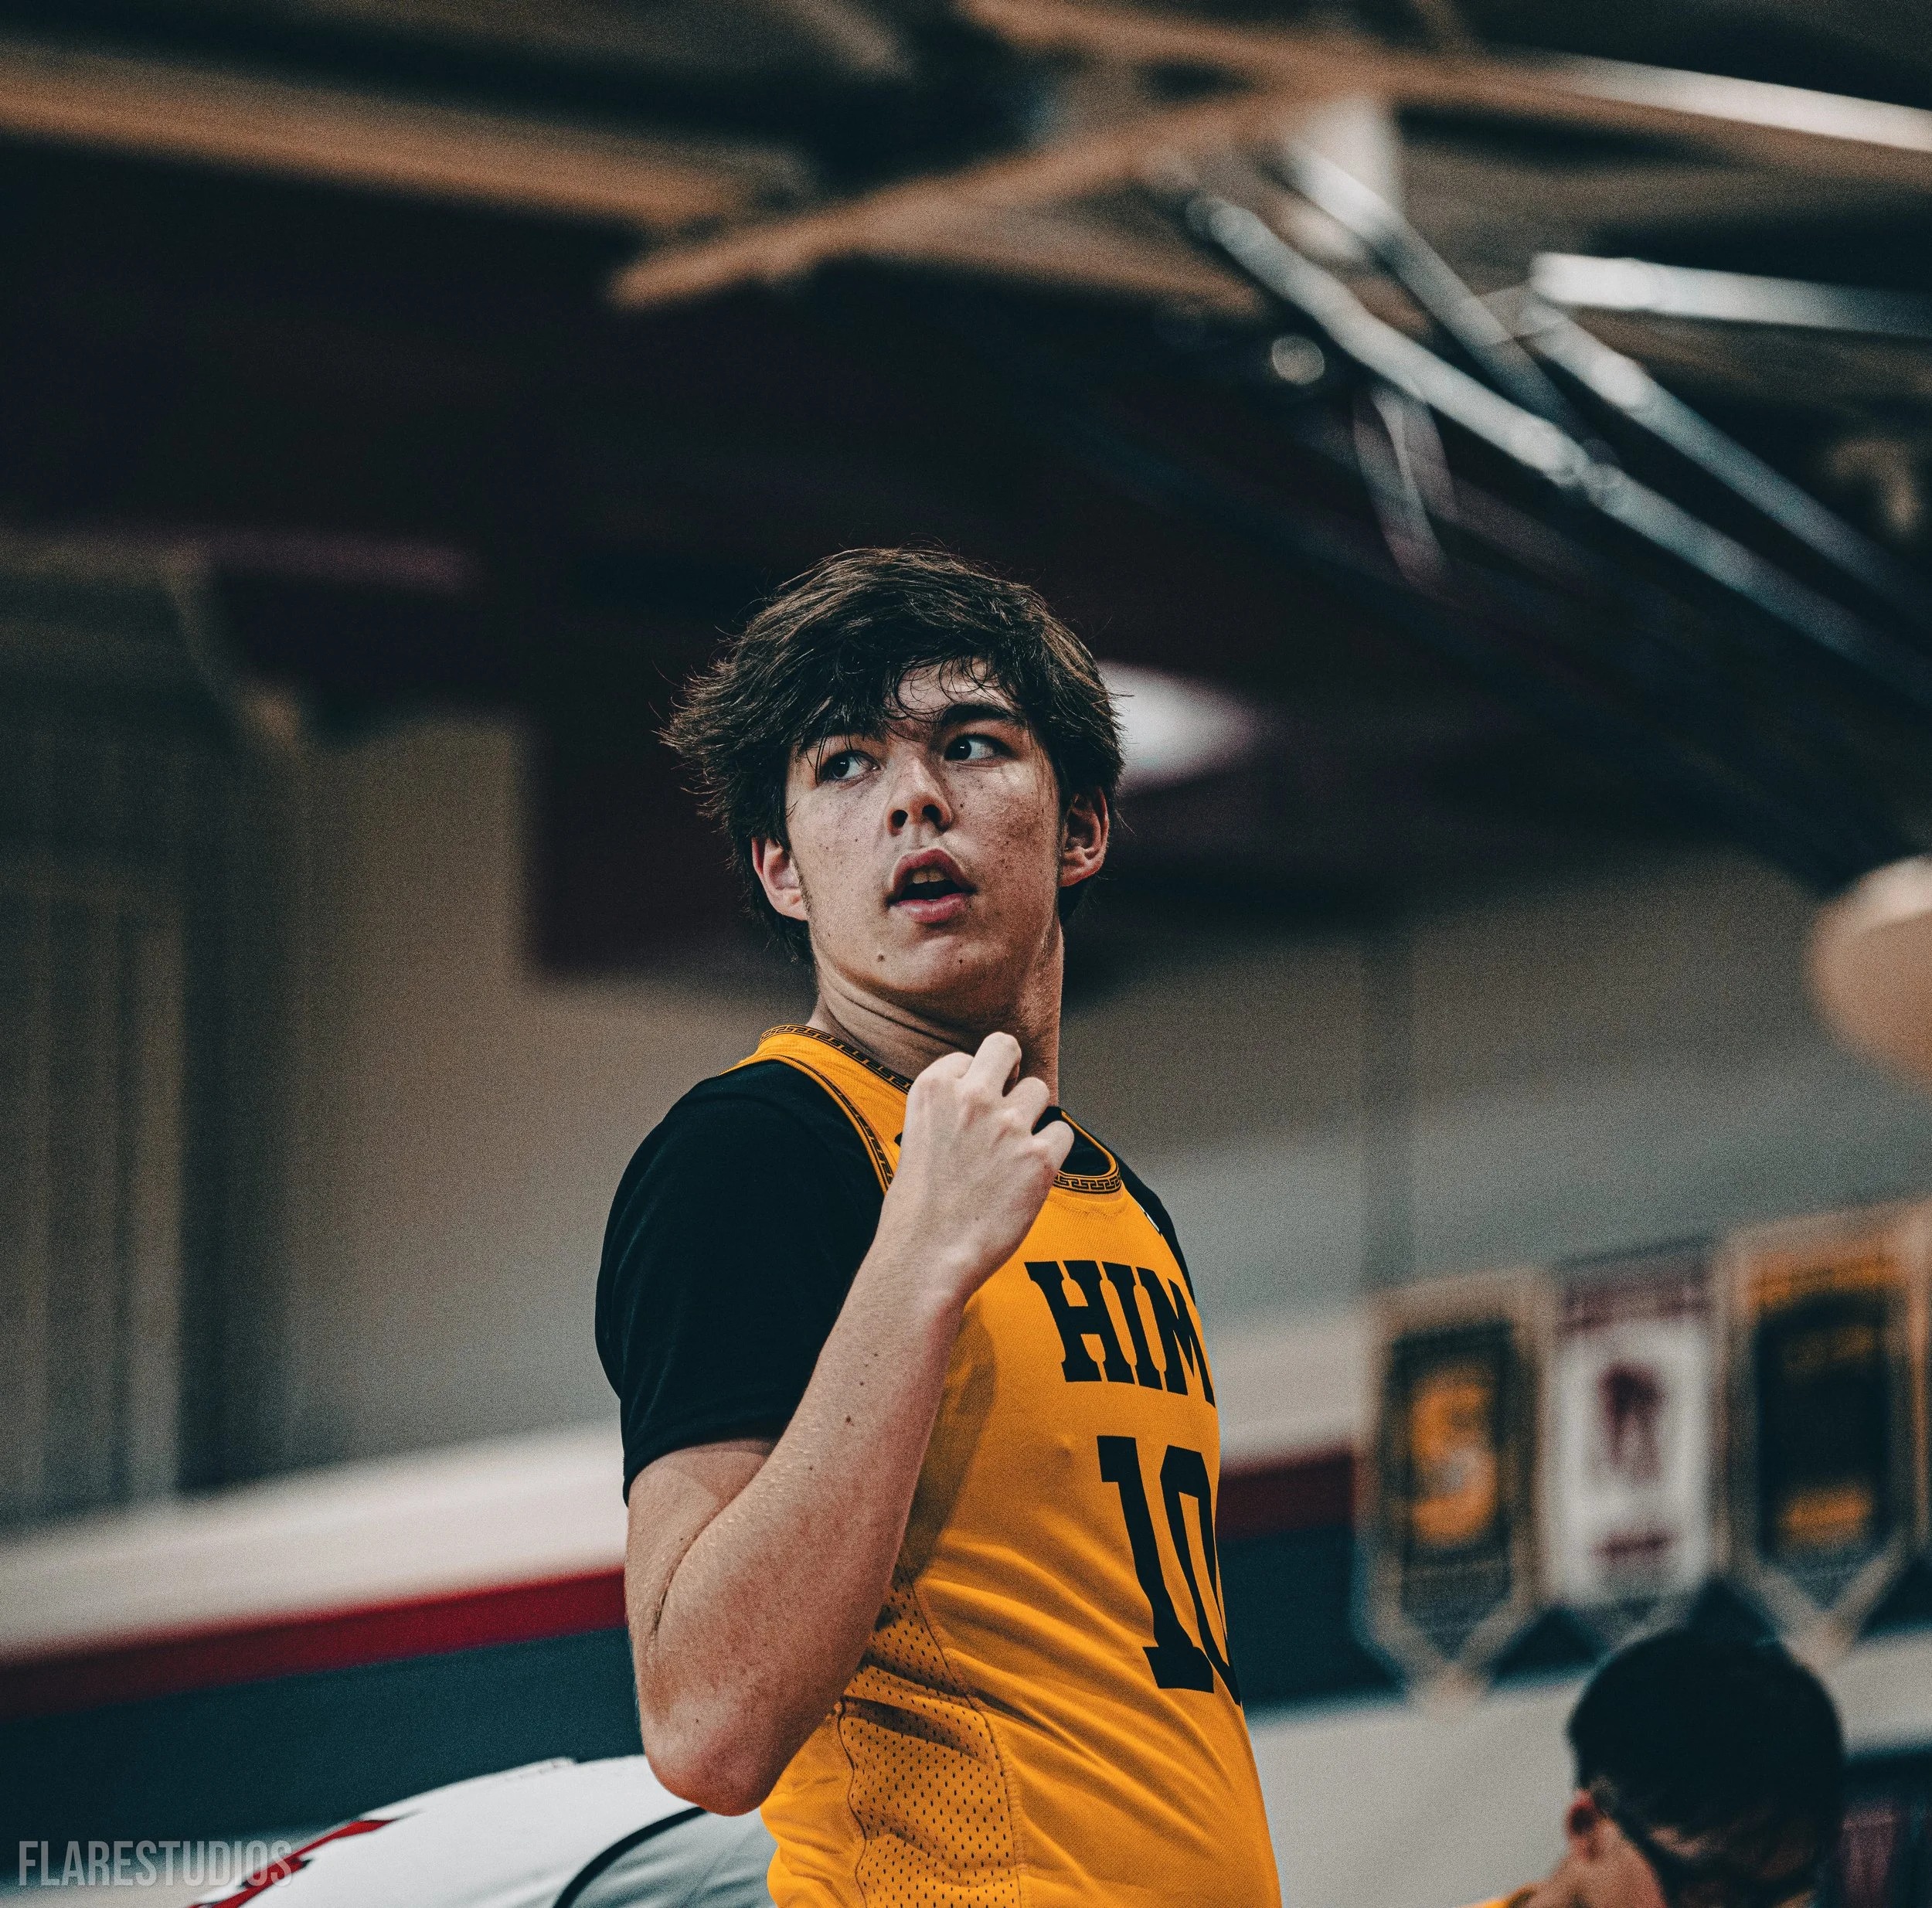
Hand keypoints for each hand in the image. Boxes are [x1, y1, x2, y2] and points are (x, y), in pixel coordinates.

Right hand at [872, 1032, 1074, 1312]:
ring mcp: (1009, 1124)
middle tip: (1006, 1100)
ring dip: (1031, 1116)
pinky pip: (1063, 1132)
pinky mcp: (1040, 1157)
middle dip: (1009, 1069)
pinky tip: (1030, 1173)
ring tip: (1011, 1153)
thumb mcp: (916, 1137)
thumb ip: (948, 1110)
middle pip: (1006, 1046)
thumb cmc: (916, 1210)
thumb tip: (982, 1100)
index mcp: (933, 1087)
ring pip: (1039, 1090)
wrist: (926, 1257)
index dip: (972, 1084)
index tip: (969, 1113)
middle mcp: (972, 1097)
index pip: (968, 1058)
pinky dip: (1052, 1150)